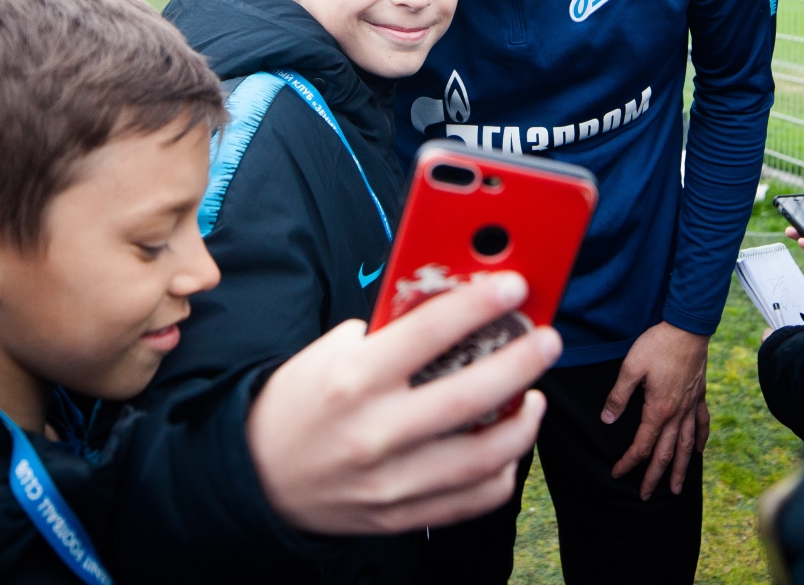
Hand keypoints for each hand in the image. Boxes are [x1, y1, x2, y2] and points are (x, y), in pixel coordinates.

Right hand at [247, 272, 560, 534]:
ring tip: (534, 394)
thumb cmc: (300, 402)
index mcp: (354, 378)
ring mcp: (391, 481)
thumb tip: (452, 308)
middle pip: (470, 396)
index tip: (516, 286)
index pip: (429, 333)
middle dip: (521, 362)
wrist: (256, 476)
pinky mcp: (401, 516)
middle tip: (547, 339)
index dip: (479, 305)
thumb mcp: (331, 352)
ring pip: (483, 457)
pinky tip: (506, 445)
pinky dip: (501, 471)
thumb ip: (389, 334)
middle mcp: (375, 431)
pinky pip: (473, 499)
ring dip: (523, 424)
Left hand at [601, 321, 708, 499]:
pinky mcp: (699, 396)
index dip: (629, 462)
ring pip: (686, 446)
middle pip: (666, 453)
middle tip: (646, 496)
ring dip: (681, 469)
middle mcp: (678, 414)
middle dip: (654, 477)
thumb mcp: (630, 368)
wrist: (687, 327)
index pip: (642, 445)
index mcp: (658, 410)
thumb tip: (608, 420)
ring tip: (677, 489)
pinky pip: (702, 424)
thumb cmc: (658, 344)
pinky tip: (698, 452)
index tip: (617, 473)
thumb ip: (618, 397)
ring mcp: (691, 406)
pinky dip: (700, 441)